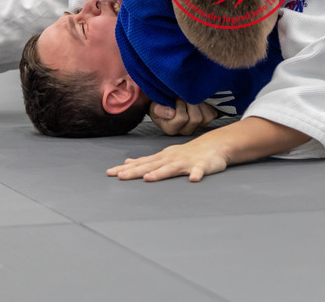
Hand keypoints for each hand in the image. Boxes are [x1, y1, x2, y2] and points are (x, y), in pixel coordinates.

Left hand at [107, 136, 229, 181]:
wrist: (214, 145)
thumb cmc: (186, 152)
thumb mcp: (164, 155)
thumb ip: (146, 160)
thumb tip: (127, 162)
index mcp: (161, 158)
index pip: (140, 163)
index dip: (125, 169)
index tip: (110, 173)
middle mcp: (170, 159)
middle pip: (151, 166)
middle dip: (135, 172)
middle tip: (121, 177)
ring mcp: (186, 162)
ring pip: (171, 168)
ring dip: (160, 173)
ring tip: (149, 179)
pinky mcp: (202, 165)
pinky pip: (199, 170)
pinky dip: (196, 174)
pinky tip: (193, 179)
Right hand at [149, 99, 219, 135]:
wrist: (169, 102)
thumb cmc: (162, 104)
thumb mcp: (155, 105)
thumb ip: (159, 109)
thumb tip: (172, 113)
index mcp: (171, 129)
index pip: (182, 118)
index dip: (180, 104)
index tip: (175, 97)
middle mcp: (185, 131)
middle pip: (196, 119)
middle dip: (191, 103)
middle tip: (184, 95)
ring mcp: (197, 127)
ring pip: (205, 118)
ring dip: (200, 104)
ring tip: (191, 98)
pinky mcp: (206, 122)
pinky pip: (212, 115)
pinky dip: (207, 106)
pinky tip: (198, 101)